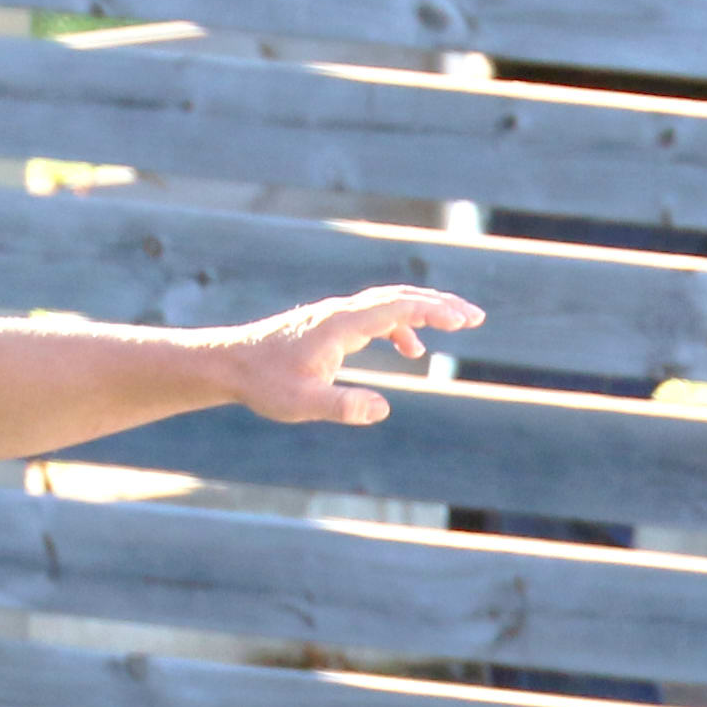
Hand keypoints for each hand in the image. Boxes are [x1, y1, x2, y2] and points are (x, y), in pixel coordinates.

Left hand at [220, 285, 482, 423]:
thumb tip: (383, 409)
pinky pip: (375, 317)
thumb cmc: (265, 384)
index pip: (397, 307)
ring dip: (424, 311)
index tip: (464, 320)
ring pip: (389, 303)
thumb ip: (342, 407)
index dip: (433, 311)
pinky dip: (401, 326)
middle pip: (400, 296)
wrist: (230, 364)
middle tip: (476, 316)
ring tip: (457, 325)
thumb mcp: (303, 403)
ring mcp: (337, 316)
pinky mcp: (331, 326)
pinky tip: (411, 351)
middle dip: (440, 304)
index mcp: (341, 324)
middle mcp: (342, 312)